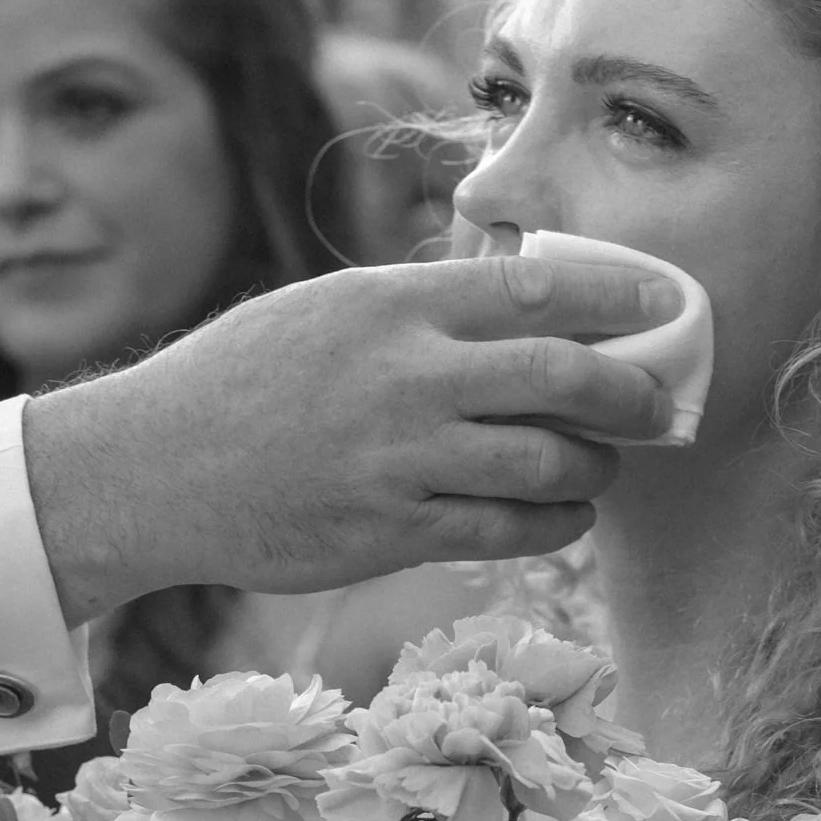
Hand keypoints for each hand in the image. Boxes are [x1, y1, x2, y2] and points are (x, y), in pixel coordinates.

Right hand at [21, 254, 678, 624]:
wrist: (150, 470)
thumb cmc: (241, 382)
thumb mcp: (328, 308)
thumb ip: (422, 307)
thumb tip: (531, 304)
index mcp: (392, 303)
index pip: (538, 287)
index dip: (623, 295)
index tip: (670, 305)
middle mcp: (404, 375)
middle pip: (564, 376)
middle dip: (634, 393)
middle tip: (659, 406)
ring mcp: (399, 459)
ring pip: (547, 463)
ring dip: (596, 468)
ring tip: (603, 466)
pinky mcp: (389, 533)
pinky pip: (507, 532)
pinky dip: (555, 524)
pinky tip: (565, 515)